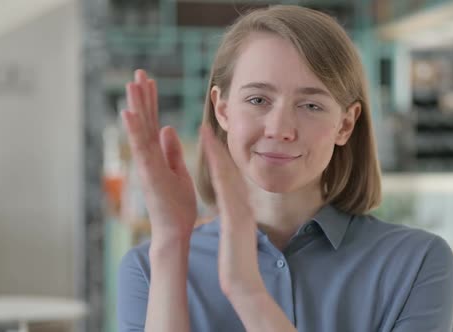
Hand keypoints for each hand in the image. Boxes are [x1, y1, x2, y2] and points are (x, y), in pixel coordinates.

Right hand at [121, 69, 196, 241]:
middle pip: (145, 122)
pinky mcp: (149, 174)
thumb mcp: (178, 172)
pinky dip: (134, 131)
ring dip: (136, 107)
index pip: (153, 123)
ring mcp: (147, 165)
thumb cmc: (177, 206)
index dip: (151, 102)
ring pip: (140, 131)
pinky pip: (141, 149)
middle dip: (142, 97)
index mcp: (157, 156)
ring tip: (132, 83)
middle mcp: (148, 158)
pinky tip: (128, 113)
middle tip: (139, 72)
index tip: (149, 81)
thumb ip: (172, 151)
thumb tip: (168, 128)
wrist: (175, 232)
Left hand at [200, 125, 264, 297]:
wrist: (245, 285)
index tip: (211, 141)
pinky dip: (220, 173)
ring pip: (228, 176)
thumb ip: (235, 221)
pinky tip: (213, 159)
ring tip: (207, 133)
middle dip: (219, 149)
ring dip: (218, 153)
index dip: (220, 158)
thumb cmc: (237, 264)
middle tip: (209, 126)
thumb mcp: (235, 237)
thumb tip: (233, 212)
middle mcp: (242, 206)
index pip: (228, 179)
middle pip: (229, 172)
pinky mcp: (235, 219)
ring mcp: (240, 211)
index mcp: (240, 210)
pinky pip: (226, 191)